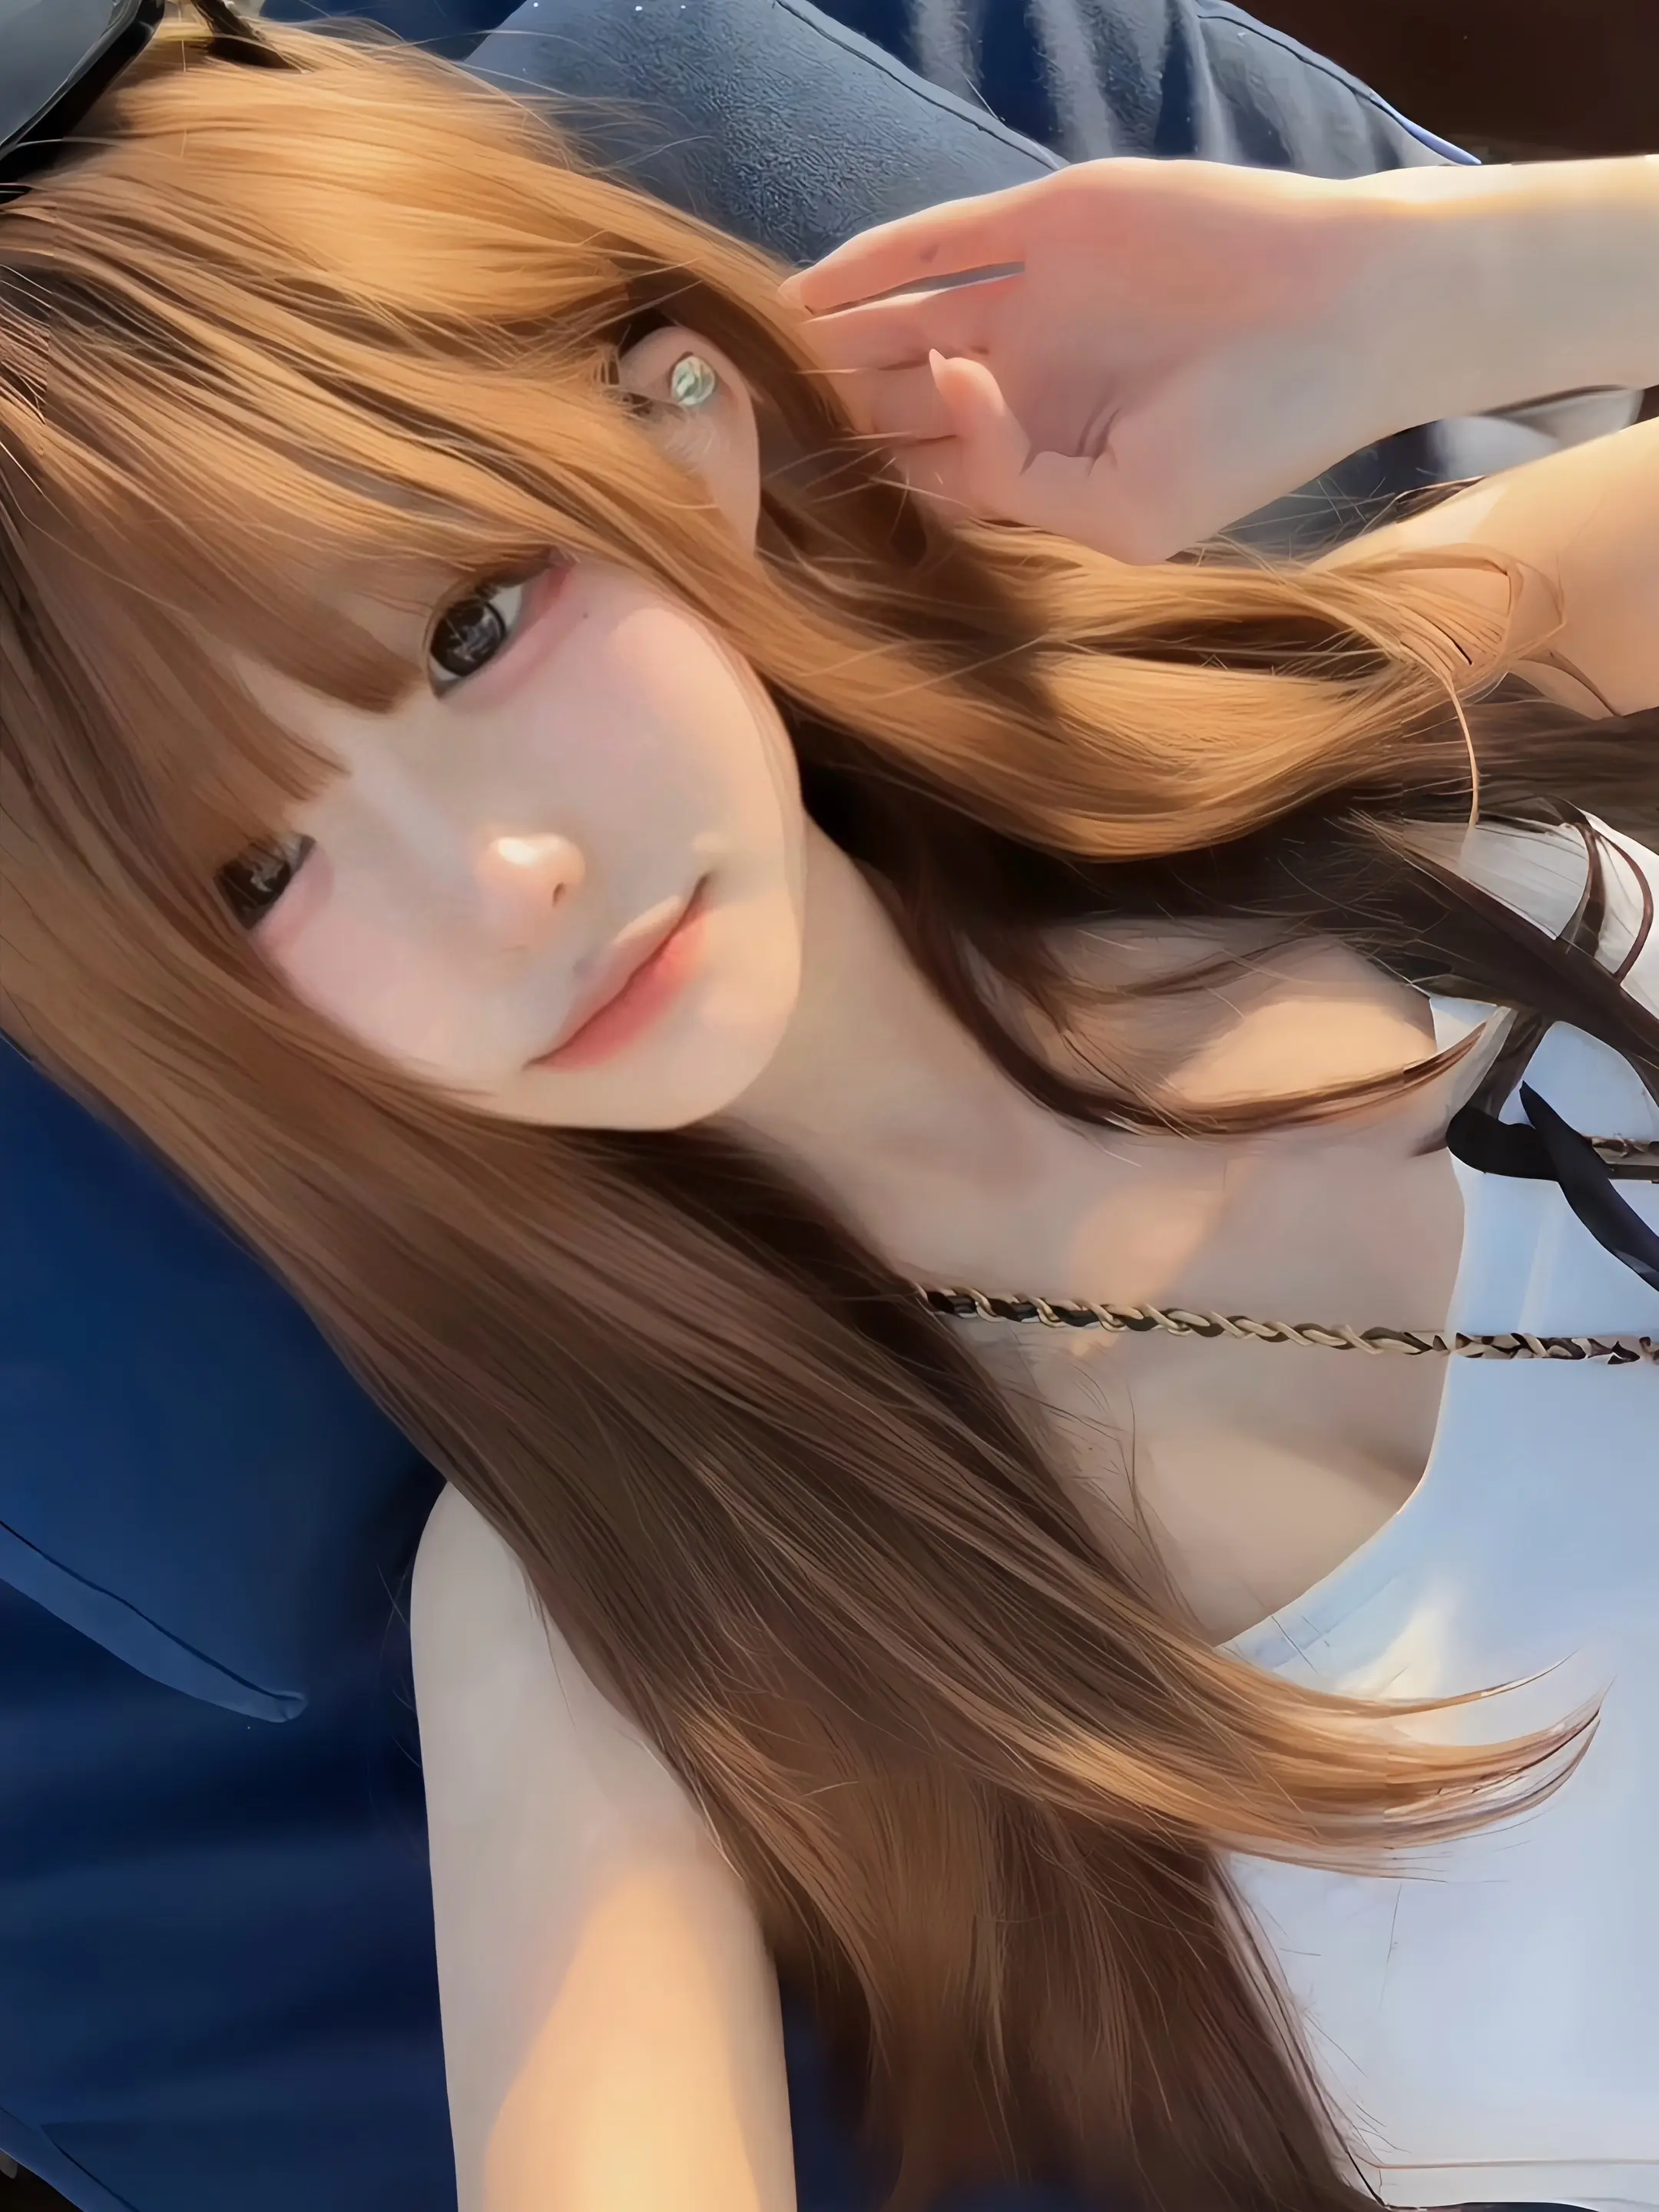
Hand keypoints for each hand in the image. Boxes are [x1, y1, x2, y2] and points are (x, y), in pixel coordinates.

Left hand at [780, 159, 1406, 563]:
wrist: (1347, 319)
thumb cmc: (1250, 441)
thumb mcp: (1122, 513)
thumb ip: (1011, 478)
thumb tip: (935, 388)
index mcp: (1036, 469)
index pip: (918, 486)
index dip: (850, 496)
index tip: (769, 520)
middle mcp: (1019, 387)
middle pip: (888, 406)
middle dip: (815, 421)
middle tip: (722, 439)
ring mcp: (1025, 303)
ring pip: (894, 323)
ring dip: (823, 345)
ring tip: (738, 365)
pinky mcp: (1043, 226)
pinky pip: (933, 246)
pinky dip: (867, 265)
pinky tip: (798, 295)